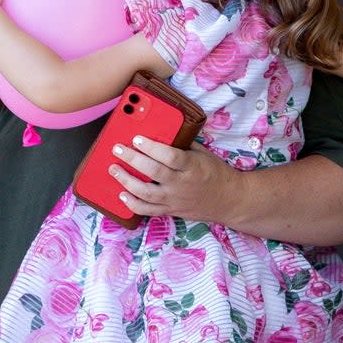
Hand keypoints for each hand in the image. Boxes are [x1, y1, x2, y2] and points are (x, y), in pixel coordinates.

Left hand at [110, 136, 242, 223]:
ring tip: (114, 169)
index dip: (151, 147)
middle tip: (118, 149)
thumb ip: (183, 145)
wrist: (229, 200)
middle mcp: (182, 184)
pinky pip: (147, 210)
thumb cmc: (216, 173)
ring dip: (126, 181)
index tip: (137, 138)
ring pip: (146, 193)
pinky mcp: (170, 210)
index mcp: (192, 167)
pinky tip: (121, 194)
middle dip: (132, 159)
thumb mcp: (203, 154)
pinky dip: (132, 203)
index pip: (169, 156)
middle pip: (153, 172)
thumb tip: (162, 132)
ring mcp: (174, 199)